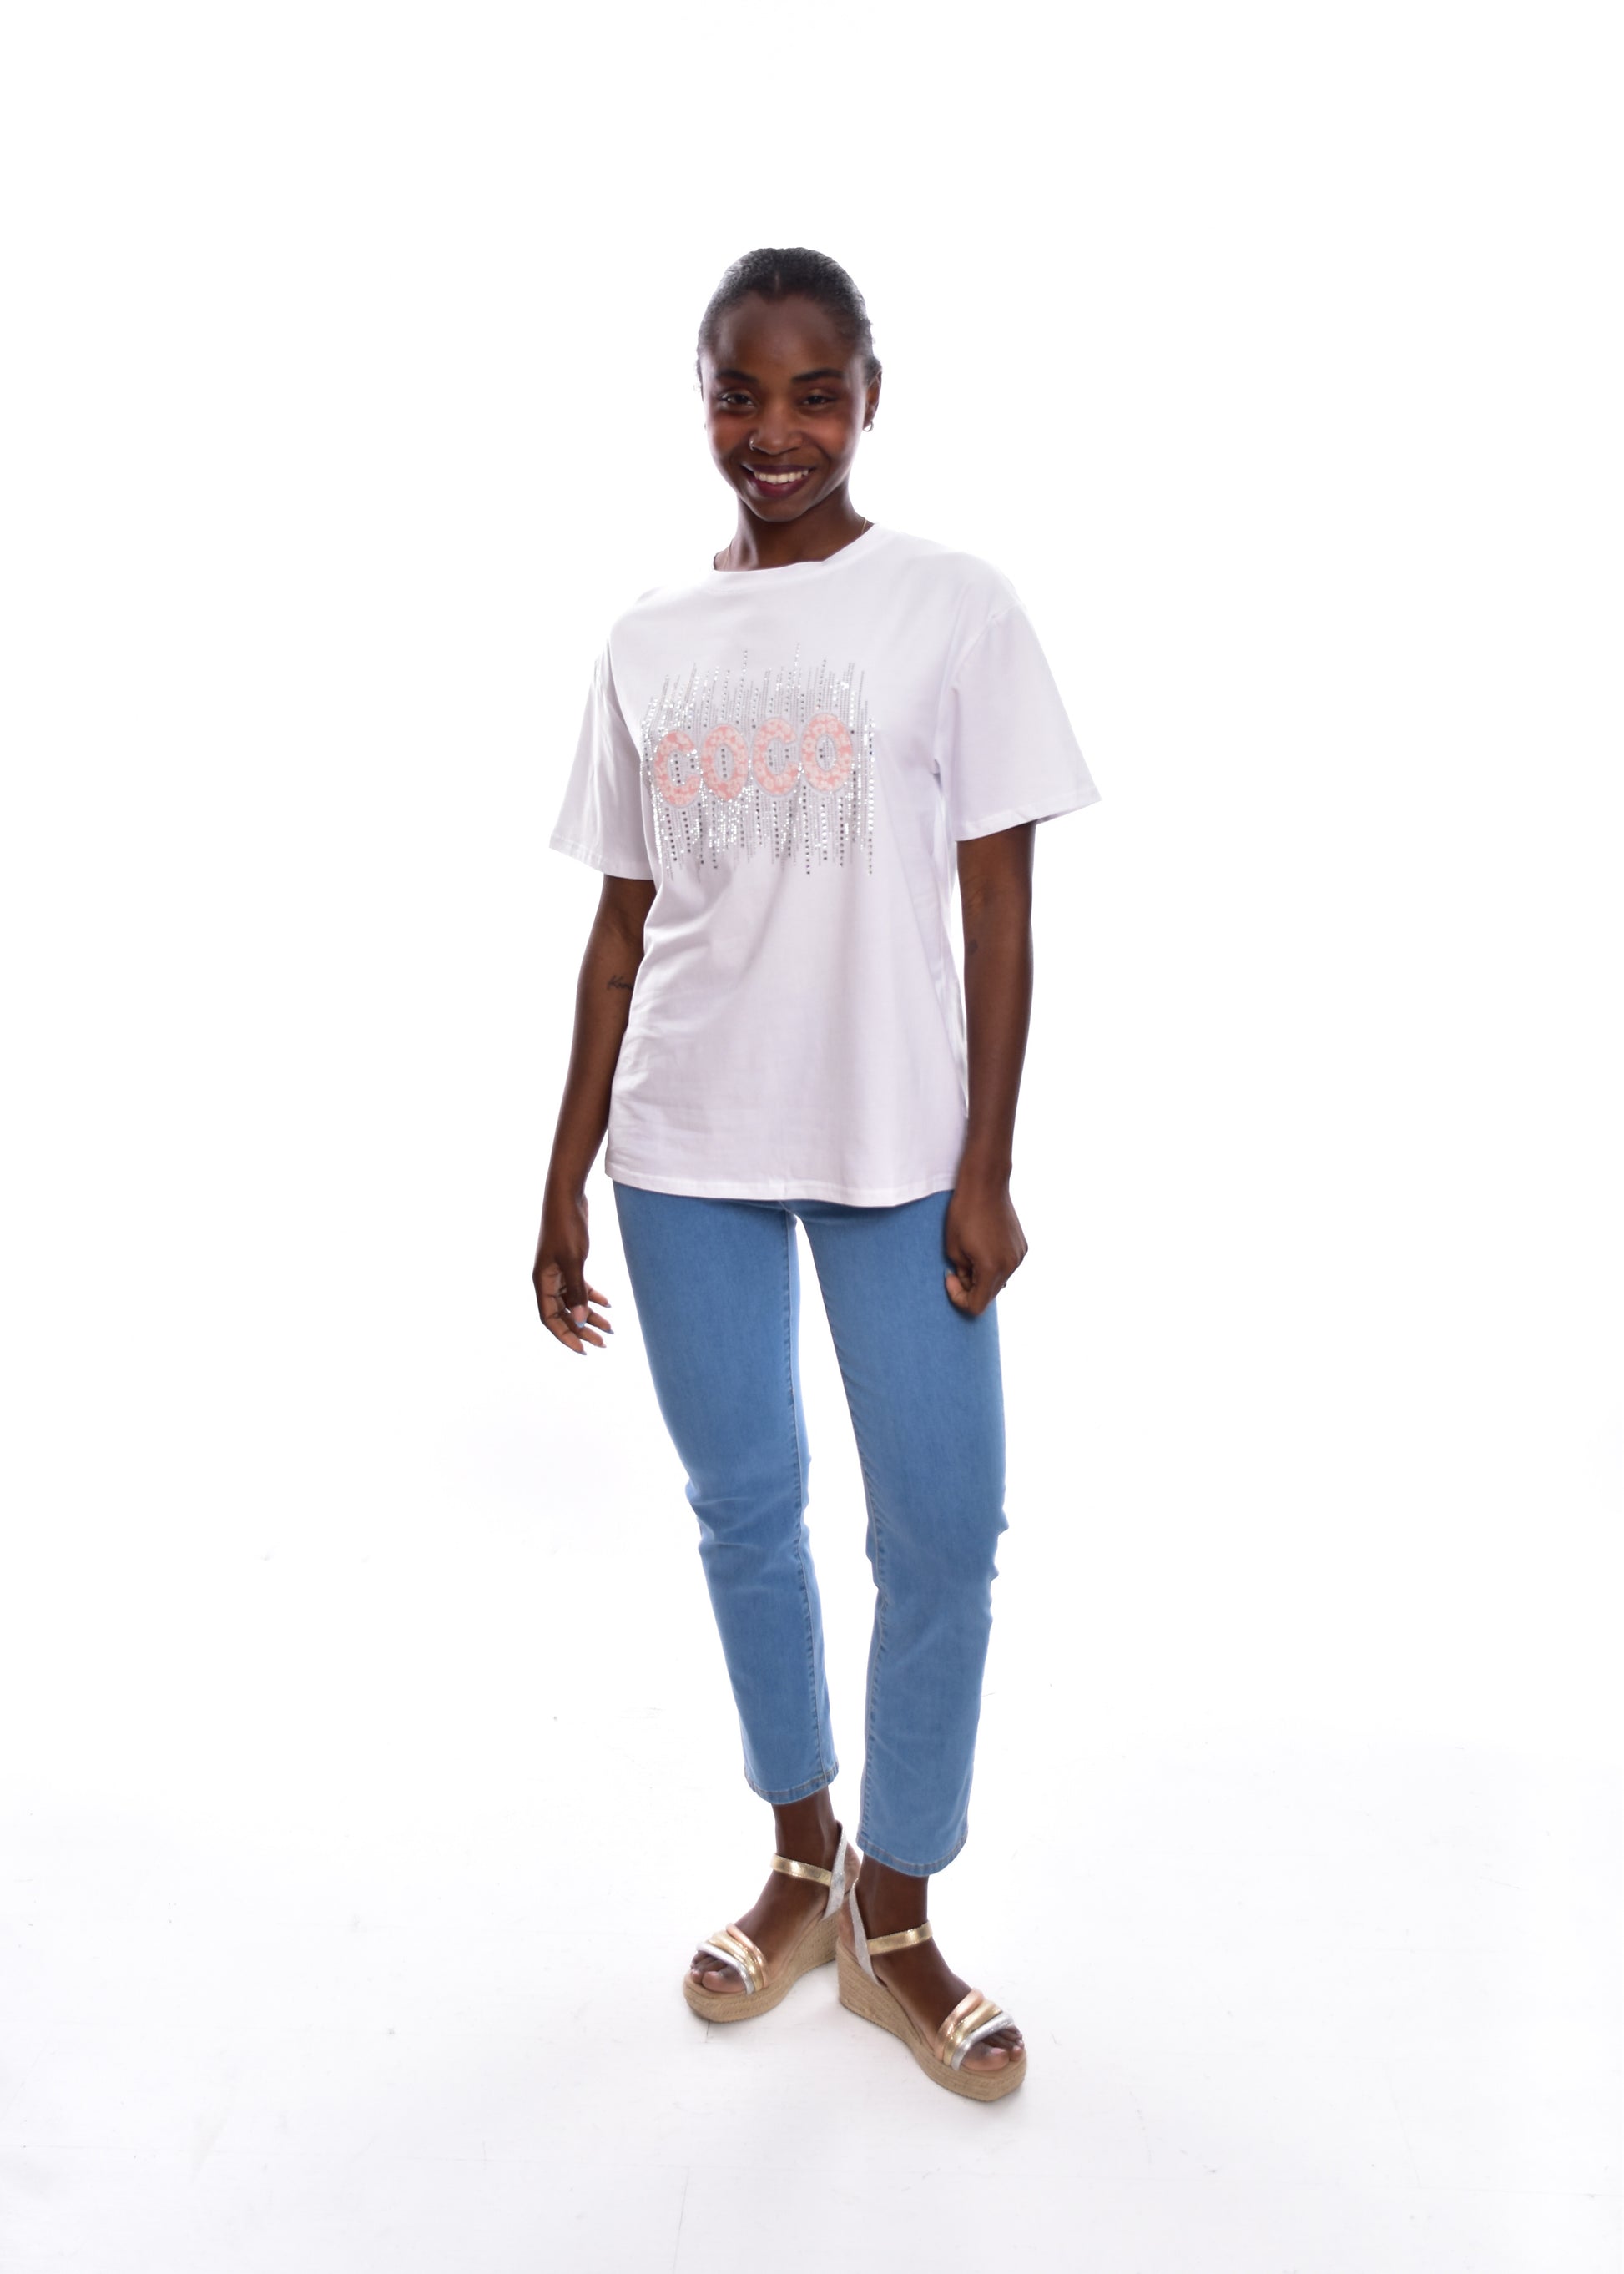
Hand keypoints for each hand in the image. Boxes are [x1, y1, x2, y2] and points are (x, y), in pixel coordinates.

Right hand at [532, 1183, 613, 1354]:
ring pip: (574, 1302)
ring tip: (610, 1329)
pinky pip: (579, 1287)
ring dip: (591, 1315)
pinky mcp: (569, 1263)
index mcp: (542, 1282)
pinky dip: (593, 1296)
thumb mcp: (574, 1261)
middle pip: (563, 1314)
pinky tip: (608, 1304)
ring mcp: (558, 1272)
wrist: (567, 1198)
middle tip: (603, 1343)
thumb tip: (582, 1321)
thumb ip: (577, 1292)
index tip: (582, 1349)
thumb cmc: (565, 1227)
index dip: (565, 1335)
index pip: (550, 1318)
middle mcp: (547, 1280)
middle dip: (583, 1330)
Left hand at [943, 1168, 1027, 1315]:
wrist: (985, 1184)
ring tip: (971, 1253)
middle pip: (989, 1295)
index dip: (959, 1298)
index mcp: (992, 1269)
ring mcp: (1019, 1256)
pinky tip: (984, 1246)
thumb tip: (970, 1282)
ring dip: (983, 1276)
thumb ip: (962, 1273)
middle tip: (958, 1269)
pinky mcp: (1022, 1247)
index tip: (950, 1278)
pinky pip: (1007, 1265)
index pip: (976, 1305)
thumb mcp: (954, 1248)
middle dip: (971, 1288)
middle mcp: (1010, 1266)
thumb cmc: (964, 1213)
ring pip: (999, 1281)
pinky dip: (994, 1264)